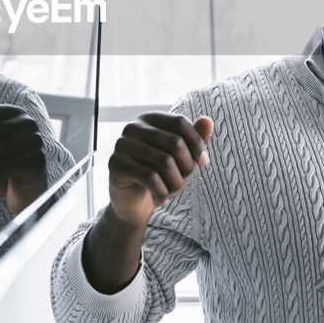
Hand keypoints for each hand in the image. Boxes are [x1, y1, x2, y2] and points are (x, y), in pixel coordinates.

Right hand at [107, 112, 212, 227]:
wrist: (134, 203)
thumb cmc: (161, 176)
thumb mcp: (183, 158)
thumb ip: (196, 139)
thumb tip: (208, 120)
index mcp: (149, 119)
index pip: (180, 122)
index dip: (196, 143)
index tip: (203, 162)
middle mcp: (133, 127)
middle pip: (175, 143)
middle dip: (186, 167)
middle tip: (182, 181)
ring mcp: (122, 144)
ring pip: (164, 162)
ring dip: (175, 183)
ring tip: (172, 192)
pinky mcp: (115, 164)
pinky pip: (150, 177)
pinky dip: (162, 192)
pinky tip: (162, 199)